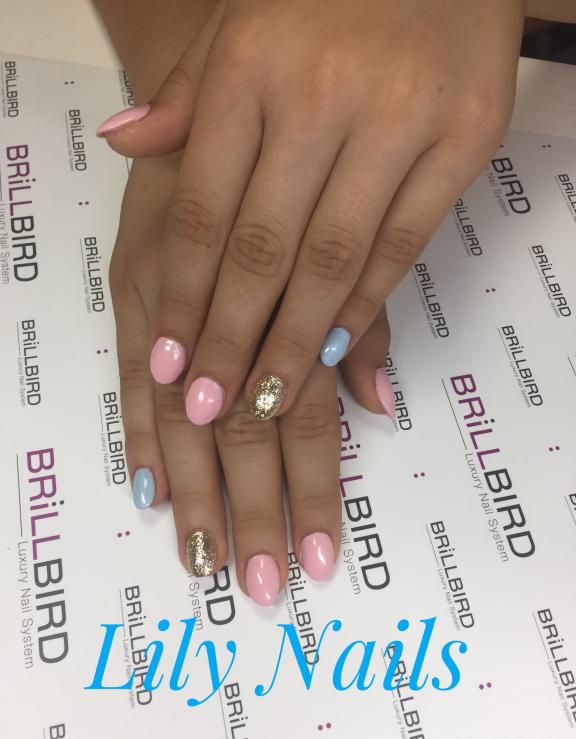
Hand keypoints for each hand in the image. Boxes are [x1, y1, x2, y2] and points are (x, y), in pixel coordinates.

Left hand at [98, 0, 524, 424]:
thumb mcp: (241, 24)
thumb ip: (186, 95)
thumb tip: (122, 145)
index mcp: (249, 67)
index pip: (204, 210)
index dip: (185, 295)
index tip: (168, 364)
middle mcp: (320, 94)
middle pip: (264, 247)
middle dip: (231, 339)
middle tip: (208, 408)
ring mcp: (400, 117)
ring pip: (334, 258)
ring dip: (294, 341)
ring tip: (264, 402)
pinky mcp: (465, 137)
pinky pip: (402, 241)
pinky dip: (366, 303)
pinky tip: (333, 350)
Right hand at [111, 153, 391, 601]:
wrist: (220, 95)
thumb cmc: (293, 173)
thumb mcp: (340, 230)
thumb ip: (359, 318)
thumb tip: (377, 402)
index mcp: (284, 298)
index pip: (301, 414)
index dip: (313, 486)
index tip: (321, 553)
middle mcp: (220, 304)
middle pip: (236, 429)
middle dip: (250, 510)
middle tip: (261, 580)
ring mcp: (164, 298)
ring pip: (179, 417)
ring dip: (194, 494)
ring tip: (203, 560)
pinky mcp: (127, 288)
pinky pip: (128, 376)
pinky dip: (140, 436)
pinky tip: (149, 488)